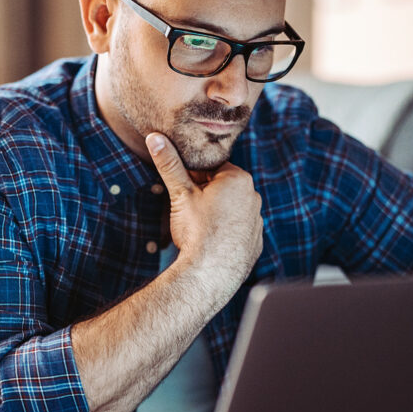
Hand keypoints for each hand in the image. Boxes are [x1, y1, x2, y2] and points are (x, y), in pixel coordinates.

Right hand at [146, 132, 262, 293]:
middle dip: (205, 195)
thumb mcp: (181, 194)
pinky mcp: (255, 242)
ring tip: (199, 228)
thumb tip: (155, 138)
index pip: (213, 168)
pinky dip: (226, 232)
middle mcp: (254, 197)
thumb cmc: (197, 230)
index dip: (194, 178)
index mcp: (238, 179)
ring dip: (216, 213)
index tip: (183, 190)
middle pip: (223, 188)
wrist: (210, 273)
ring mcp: (257, 221)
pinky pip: (238, 230)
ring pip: (232, 209)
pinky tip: (211, 241)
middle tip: (188, 210)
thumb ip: (169, 164)